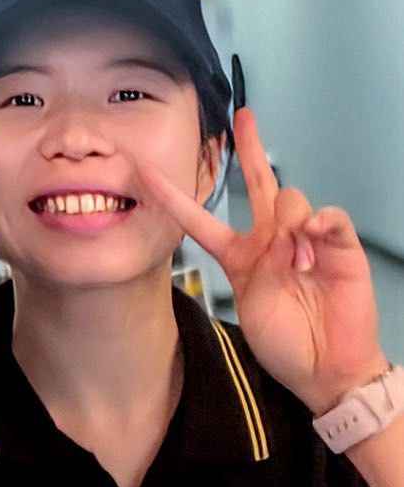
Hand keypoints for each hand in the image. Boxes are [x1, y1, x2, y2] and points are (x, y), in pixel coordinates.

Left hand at [138, 108, 387, 413]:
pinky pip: (330, 216)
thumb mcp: (252, 304)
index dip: (173, 196)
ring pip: (290, 199)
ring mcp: (305, 239)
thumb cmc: (285, 342)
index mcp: (240, 254)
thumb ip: (257, 267)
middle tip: (243, 117)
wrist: (325, 369)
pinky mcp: (340, 247)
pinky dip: (321, 222)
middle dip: (250, 147)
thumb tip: (280, 236)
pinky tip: (314, 236)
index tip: (145, 171)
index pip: (201, 218)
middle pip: (257, 182)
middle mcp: (271, 238)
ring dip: (288, 224)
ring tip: (295, 261)